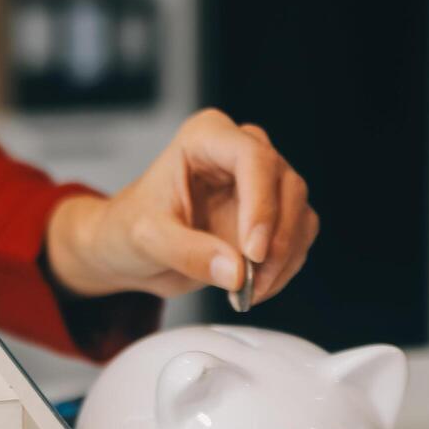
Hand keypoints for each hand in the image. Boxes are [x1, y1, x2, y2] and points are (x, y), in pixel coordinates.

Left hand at [45, 108, 317, 302]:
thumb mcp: (147, 240)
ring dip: (284, 257)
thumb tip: (236, 271)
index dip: (261, 205)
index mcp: (206, 138)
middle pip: (285, 185)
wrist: (129, 247)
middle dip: (276, 240)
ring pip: (299, 211)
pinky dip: (286, 265)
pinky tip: (257, 286)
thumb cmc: (129, 228)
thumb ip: (188, 253)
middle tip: (252, 281)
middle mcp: (240, 151)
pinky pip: (299, 235)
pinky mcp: (272, 212)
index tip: (253, 252)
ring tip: (250, 290)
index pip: (252, 157)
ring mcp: (261, 181)